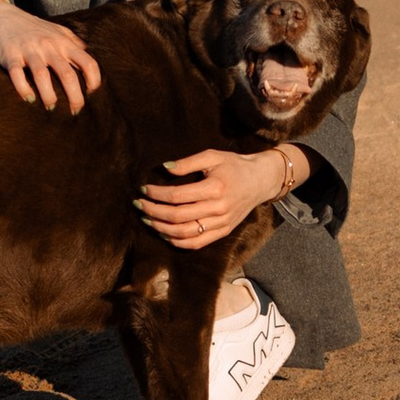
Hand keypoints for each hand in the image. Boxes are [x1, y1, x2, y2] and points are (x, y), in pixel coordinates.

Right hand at [0, 2, 100, 111]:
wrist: (2, 17)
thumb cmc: (33, 27)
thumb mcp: (56, 30)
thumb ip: (73, 41)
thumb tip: (88, 53)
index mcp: (63, 42)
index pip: (87, 62)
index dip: (94, 80)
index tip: (91, 94)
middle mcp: (48, 46)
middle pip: (67, 74)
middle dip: (75, 97)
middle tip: (75, 111)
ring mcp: (29, 51)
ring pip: (42, 76)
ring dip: (49, 96)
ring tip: (51, 108)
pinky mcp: (11, 56)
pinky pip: (17, 75)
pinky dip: (23, 89)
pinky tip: (29, 99)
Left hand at [136, 144, 291, 251]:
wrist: (260, 181)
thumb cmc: (234, 165)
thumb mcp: (212, 156)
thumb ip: (188, 162)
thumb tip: (164, 168)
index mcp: (215, 188)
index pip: (177, 196)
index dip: (156, 194)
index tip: (144, 189)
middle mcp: (218, 209)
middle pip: (177, 216)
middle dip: (153, 211)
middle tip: (139, 205)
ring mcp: (221, 223)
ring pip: (184, 233)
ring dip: (161, 228)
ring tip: (148, 219)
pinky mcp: (223, 232)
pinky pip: (196, 243)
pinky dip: (177, 242)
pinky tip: (164, 233)